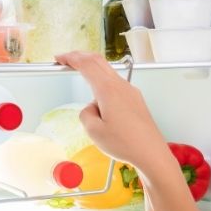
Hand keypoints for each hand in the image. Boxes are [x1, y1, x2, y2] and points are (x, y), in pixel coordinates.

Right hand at [55, 52, 172, 173]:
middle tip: (66, 60)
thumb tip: (91, 108)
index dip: (70, 58)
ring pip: (107, 72)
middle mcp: (121, 86)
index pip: (86, 64)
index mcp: (108, 90)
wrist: (151, 153)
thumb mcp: (93, 131)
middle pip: (98, 61)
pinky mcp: (135, 100)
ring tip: (82, 82)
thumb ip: (86, 113)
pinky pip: (115, 85)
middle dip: (80, 57)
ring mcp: (130, 92)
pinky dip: (102, 84)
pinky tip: (99, 99)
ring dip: (92, 70)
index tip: (59, 58)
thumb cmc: (125, 144)